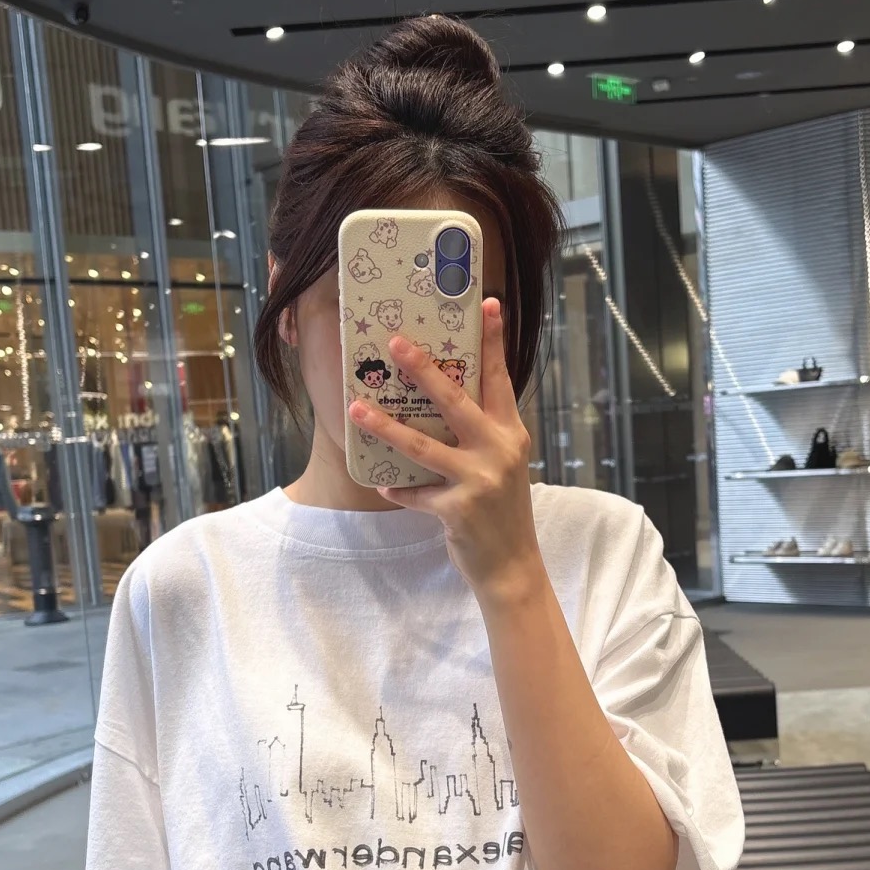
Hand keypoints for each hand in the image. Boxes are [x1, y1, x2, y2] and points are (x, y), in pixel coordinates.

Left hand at [346, 297, 542, 599]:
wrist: (512, 565)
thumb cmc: (502, 509)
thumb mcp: (503, 463)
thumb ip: (482, 432)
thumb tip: (441, 398)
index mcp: (511, 433)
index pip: (500, 379)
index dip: (493, 341)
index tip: (488, 304)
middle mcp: (499, 451)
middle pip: (455, 400)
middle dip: (423, 369)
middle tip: (396, 343)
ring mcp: (479, 480)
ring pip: (423, 445)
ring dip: (386, 426)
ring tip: (356, 408)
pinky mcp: (458, 510)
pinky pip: (415, 493)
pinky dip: (398, 489)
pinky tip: (382, 485)